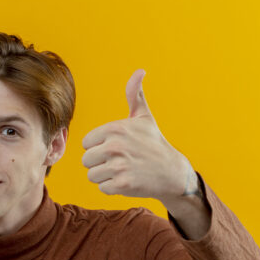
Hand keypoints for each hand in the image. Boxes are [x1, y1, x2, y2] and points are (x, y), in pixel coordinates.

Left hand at [81, 69, 196, 208]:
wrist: (172, 172)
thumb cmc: (154, 143)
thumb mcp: (144, 117)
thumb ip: (134, 95)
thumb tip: (140, 71)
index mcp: (115, 128)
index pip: (86, 143)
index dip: (99, 147)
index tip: (115, 148)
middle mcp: (115, 146)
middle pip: (86, 160)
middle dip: (99, 163)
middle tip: (119, 162)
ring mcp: (118, 166)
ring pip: (92, 175)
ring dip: (105, 176)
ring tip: (122, 171)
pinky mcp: (122, 184)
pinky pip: (102, 188)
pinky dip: (113, 187)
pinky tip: (127, 180)